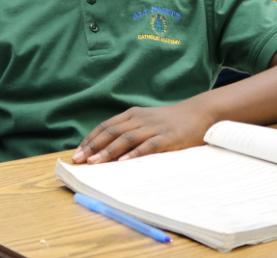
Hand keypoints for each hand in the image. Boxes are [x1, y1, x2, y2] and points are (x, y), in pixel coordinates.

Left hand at [71, 99, 214, 163]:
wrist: (199, 113)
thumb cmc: (172, 122)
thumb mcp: (148, 122)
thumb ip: (131, 132)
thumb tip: (108, 151)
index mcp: (134, 115)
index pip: (106, 126)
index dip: (91, 139)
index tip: (78, 153)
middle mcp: (141, 119)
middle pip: (112, 132)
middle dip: (94, 146)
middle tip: (80, 160)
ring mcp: (154, 127)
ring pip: (127, 138)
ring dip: (109, 150)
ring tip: (96, 162)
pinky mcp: (167, 137)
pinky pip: (149, 145)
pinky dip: (135, 153)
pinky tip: (124, 161)